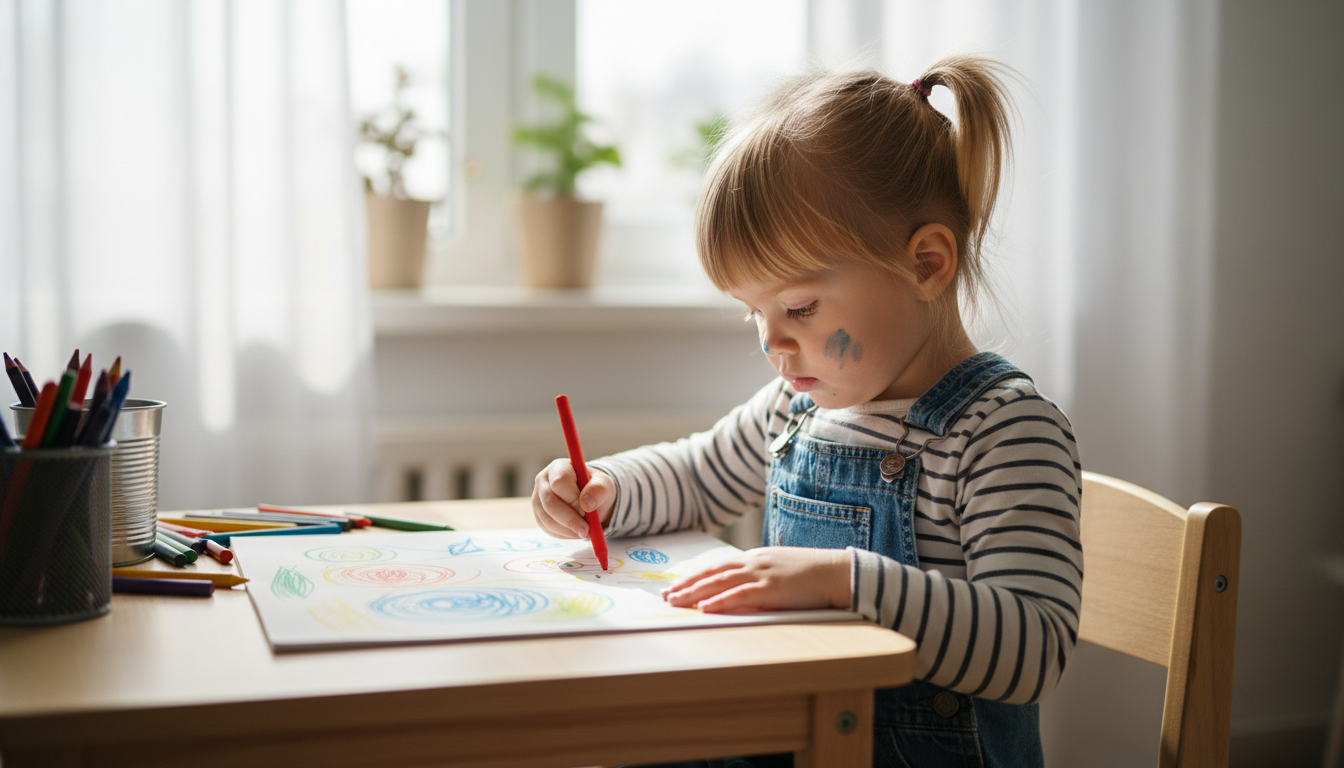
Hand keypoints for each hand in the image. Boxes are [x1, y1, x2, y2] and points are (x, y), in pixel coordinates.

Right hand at [531, 458, 616, 538]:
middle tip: (586, 530)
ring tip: (585, 530)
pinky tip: (576, 531)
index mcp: (559, 467)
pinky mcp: (539, 515)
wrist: (590, 498)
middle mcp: (543, 481)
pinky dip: (564, 534)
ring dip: (569, 529)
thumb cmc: (595, 488)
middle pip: (550, 503)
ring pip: (548, 519)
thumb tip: (587, 505)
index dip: (573, 499)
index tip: (587, 509)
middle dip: (570, 519)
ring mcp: (538, 499)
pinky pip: (548, 529)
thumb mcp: (604, 485)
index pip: (559, 482)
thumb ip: (598, 490)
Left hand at [662, 547, 850, 612]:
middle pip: (712, 572)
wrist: (837, 572)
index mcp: (754, 558)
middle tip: (665, 596)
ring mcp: (762, 574)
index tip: (676, 585)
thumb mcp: (779, 571)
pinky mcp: (772, 589)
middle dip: (686, 584)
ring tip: (675, 602)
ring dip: (694, 593)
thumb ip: (758, 578)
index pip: (716, 566)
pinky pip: (741, 595)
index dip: (694, 576)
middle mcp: (753, 562)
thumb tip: (738, 591)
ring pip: (720, 582)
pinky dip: (720, 600)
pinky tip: (705, 607)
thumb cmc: (811, 574)